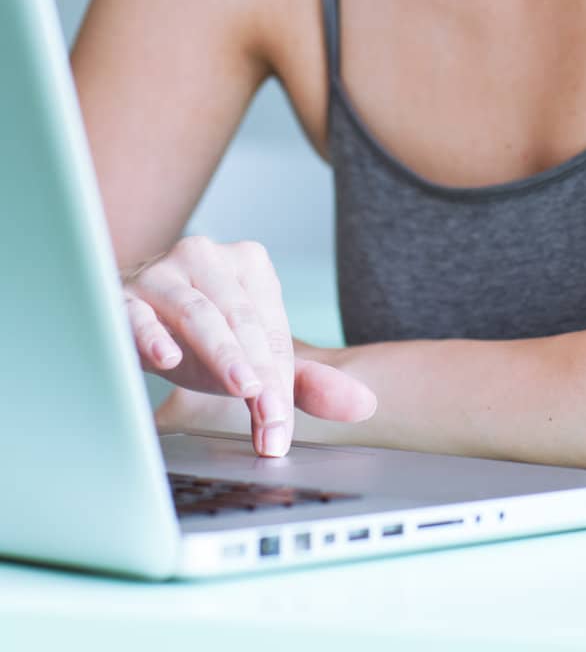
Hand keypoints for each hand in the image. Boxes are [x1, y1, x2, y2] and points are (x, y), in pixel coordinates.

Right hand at [121, 235, 376, 455]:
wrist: (130, 316)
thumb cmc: (199, 338)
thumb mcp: (253, 358)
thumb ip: (306, 382)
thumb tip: (364, 404)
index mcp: (249, 265)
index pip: (270, 329)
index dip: (279, 381)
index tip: (279, 428)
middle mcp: (207, 257)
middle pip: (242, 321)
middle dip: (259, 375)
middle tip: (270, 421)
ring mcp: (162, 273)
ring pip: (198, 313)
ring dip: (222, 354)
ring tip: (243, 387)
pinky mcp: (122, 296)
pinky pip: (137, 315)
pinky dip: (152, 336)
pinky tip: (167, 359)